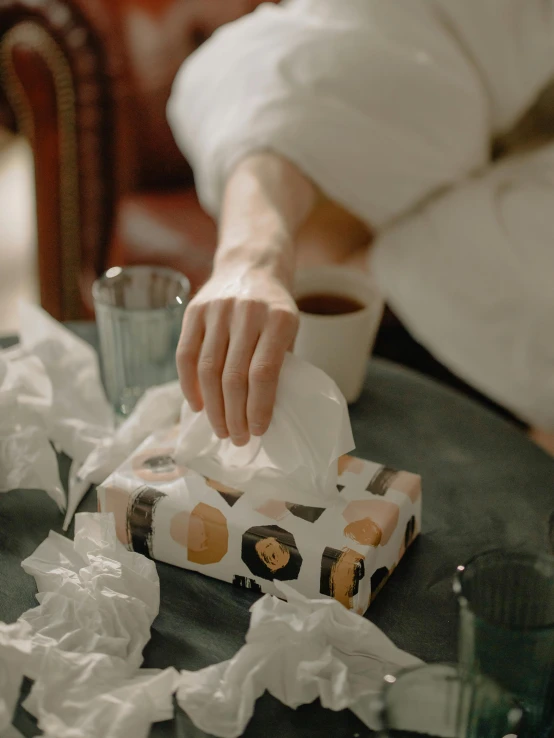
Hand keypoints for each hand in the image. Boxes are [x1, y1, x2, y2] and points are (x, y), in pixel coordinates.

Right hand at [176, 267, 298, 445]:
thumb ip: (278, 362)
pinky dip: (189, 385)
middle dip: (235, 415)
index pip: (265, 372)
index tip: (257, 431)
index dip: (259, 407)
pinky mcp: (194, 310)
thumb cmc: (274, 308)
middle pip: (234, 376)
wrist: (250, 264)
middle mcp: (247, 312)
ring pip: (208, 370)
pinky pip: (186, 355)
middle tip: (237, 438)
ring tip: (220, 429)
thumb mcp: (289, 329)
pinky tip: (197, 405)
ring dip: (213, 407)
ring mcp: (217, 309)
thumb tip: (263, 412)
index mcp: (279, 319)